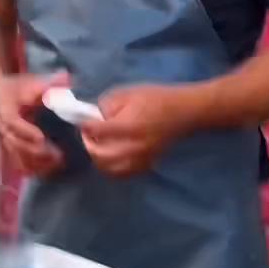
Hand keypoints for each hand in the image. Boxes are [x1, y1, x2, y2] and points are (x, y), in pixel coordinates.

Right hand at [0, 72, 68, 177]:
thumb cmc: (14, 88)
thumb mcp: (30, 82)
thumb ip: (50, 83)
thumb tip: (67, 78)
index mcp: (5, 109)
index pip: (12, 122)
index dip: (25, 131)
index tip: (41, 137)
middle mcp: (2, 126)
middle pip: (15, 143)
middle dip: (35, 151)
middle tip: (58, 156)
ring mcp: (5, 138)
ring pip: (16, 155)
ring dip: (35, 163)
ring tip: (57, 164)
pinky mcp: (9, 147)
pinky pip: (18, 162)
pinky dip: (32, 169)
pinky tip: (49, 171)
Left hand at [82, 84, 196, 177]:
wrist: (183, 112)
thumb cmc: (156, 99)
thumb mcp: (128, 93)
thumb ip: (107, 105)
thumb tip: (94, 118)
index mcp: (130, 126)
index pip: (97, 131)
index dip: (86, 127)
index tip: (84, 122)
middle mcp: (135, 147)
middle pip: (101, 155)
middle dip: (90, 145)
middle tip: (89, 136)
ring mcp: (142, 158)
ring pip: (111, 169)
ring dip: (99, 160)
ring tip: (99, 148)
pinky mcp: (148, 164)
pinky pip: (124, 174)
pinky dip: (113, 169)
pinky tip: (111, 159)